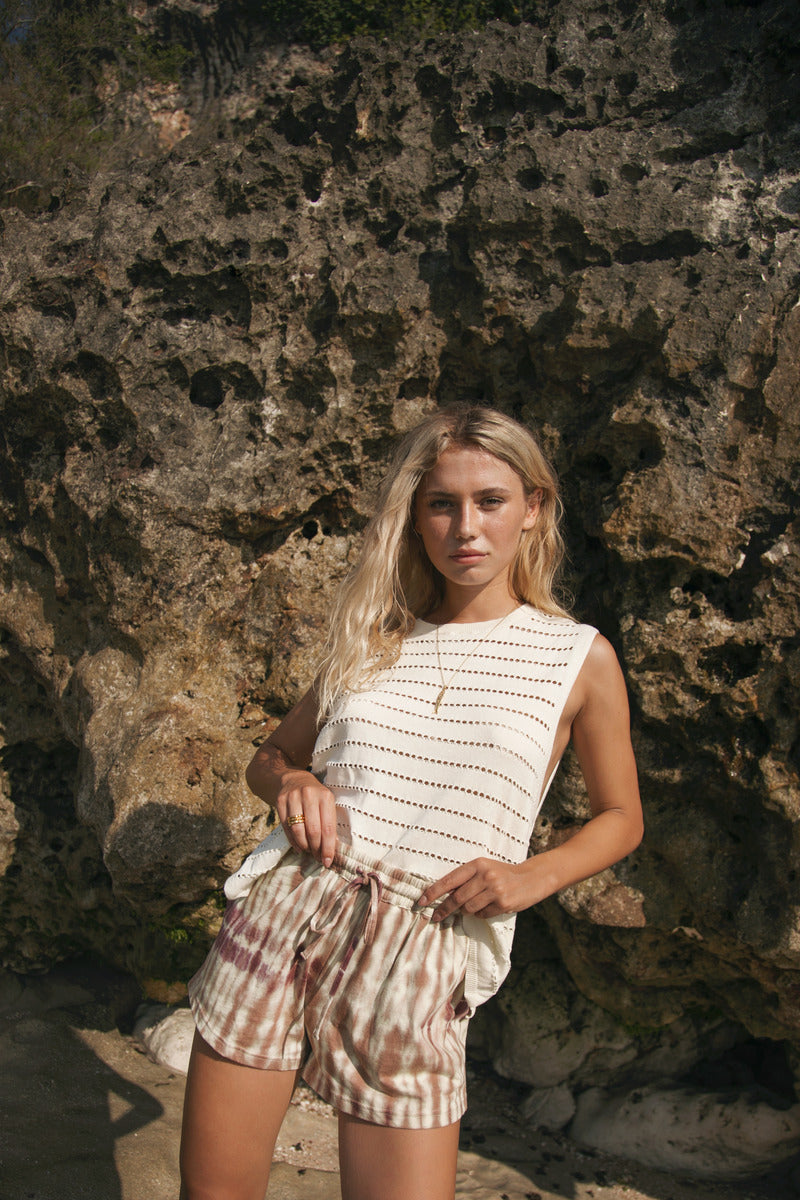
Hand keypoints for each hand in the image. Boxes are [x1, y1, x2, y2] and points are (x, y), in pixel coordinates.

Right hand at [274, 770, 337, 866]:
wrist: (293, 779)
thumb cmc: (315, 796)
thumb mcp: (326, 803)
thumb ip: (329, 822)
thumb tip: (331, 849)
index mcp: (326, 796)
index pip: (328, 827)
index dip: (328, 847)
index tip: (328, 861)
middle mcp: (309, 794)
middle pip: (313, 830)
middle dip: (316, 849)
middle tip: (318, 858)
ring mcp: (293, 797)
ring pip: (298, 830)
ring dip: (304, 846)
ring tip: (308, 851)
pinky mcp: (280, 801)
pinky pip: (286, 827)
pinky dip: (292, 841)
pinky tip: (298, 847)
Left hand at [419, 857, 538, 920]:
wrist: (531, 878)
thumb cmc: (502, 873)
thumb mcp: (484, 868)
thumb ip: (466, 879)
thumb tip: (443, 896)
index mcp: (478, 864)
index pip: (450, 879)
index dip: (433, 892)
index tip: (421, 901)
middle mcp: (485, 875)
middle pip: (457, 897)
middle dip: (444, 909)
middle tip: (436, 917)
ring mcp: (495, 890)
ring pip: (469, 908)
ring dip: (467, 911)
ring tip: (475, 905)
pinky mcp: (503, 903)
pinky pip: (482, 914)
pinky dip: (481, 914)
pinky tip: (488, 907)